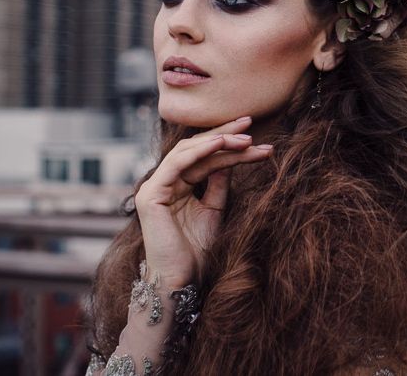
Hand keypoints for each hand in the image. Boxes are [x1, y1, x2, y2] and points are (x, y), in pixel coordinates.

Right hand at [134, 116, 271, 287]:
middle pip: (196, 147)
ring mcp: (154, 186)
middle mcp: (164, 181)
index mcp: (177, 184)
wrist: (181, 282)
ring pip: (189, 152)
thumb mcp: (214, 208)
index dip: (228, 142)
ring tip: (245, 139)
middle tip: (250, 123)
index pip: (204, 154)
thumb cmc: (197, 251)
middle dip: (225, 133)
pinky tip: (221, 142)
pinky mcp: (151, 194)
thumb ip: (219, 181)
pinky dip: (200, 150)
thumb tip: (232, 153)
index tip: (255, 136)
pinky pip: (177, 164)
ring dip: (219, 141)